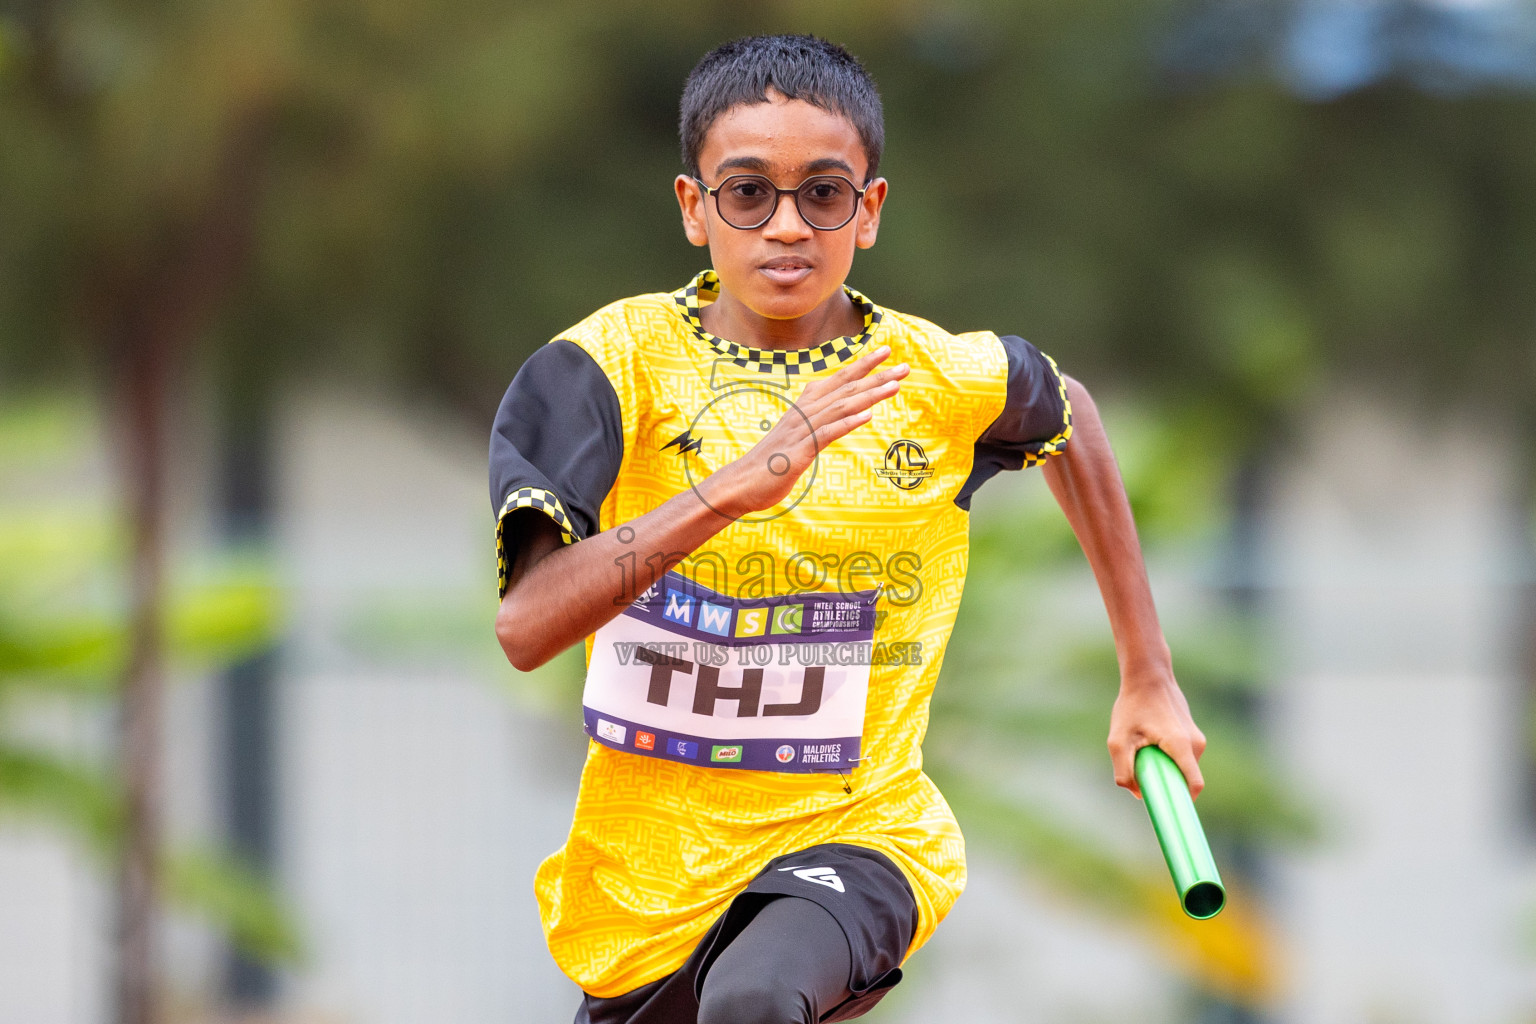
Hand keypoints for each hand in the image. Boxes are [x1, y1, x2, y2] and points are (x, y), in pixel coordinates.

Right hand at [702, 345, 908, 517]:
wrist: (739, 484)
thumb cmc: (768, 464)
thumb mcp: (796, 440)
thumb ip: (816, 427)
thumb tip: (838, 420)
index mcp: (804, 409)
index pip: (838, 381)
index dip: (862, 366)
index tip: (886, 352)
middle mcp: (804, 414)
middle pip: (844, 389)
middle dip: (876, 376)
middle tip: (905, 366)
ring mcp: (801, 431)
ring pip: (841, 407)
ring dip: (869, 395)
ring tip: (895, 386)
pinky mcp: (799, 452)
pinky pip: (826, 433)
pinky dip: (848, 422)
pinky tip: (868, 415)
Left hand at [1107, 665, 1205, 798]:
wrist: (1148, 676)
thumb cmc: (1132, 707)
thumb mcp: (1117, 740)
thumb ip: (1124, 771)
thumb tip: (1137, 794)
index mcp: (1181, 746)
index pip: (1194, 786)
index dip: (1183, 804)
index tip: (1171, 815)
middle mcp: (1195, 744)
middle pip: (1184, 779)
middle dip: (1164, 782)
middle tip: (1141, 770)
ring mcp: (1196, 739)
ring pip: (1181, 768)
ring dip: (1162, 767)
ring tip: (1142, 747)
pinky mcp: (1192, 736)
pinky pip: (1181, 758)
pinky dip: (1165, 758)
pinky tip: (1148, 739)